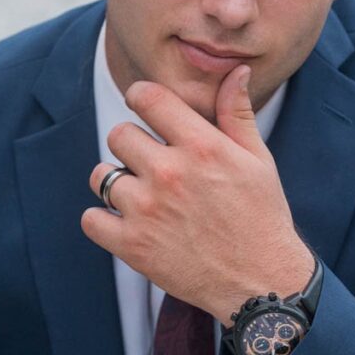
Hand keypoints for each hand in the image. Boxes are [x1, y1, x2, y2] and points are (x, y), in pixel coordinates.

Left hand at [82, 66, 314, 324]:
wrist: (261, 282)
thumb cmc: (262, 217)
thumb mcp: (258, 160)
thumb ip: (237, 114)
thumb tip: (237, 72)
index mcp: (201, 146)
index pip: (147, 97)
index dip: (141, 98)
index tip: (144, 109)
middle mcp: (170, 173)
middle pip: (118, 134)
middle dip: (132, 146)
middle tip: (152, 165)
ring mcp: (147, 210)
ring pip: (101, 175)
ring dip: (115, 183)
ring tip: (141, 197)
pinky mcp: (133, 246)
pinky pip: (91, 219)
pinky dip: (103, 221)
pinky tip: (127, 224)